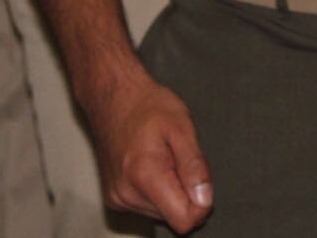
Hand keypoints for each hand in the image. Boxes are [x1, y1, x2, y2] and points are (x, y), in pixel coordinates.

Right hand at [85, 74, 212, 233]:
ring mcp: (117, 198)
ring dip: (169, 192)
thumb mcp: (182, 127)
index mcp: (145, 175)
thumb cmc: (146, 105)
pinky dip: (155, 191)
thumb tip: (204, 200)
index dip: (200, 205)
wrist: (113, 96)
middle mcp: (126, 194)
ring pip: (160, 214)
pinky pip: (146, 207)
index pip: (183, 221)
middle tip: (177, 160)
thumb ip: (194, 167)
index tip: (200, 182)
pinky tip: (150, 165)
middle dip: (184, 194)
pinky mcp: (113, 198)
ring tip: (162, 159)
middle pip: (172, 218)